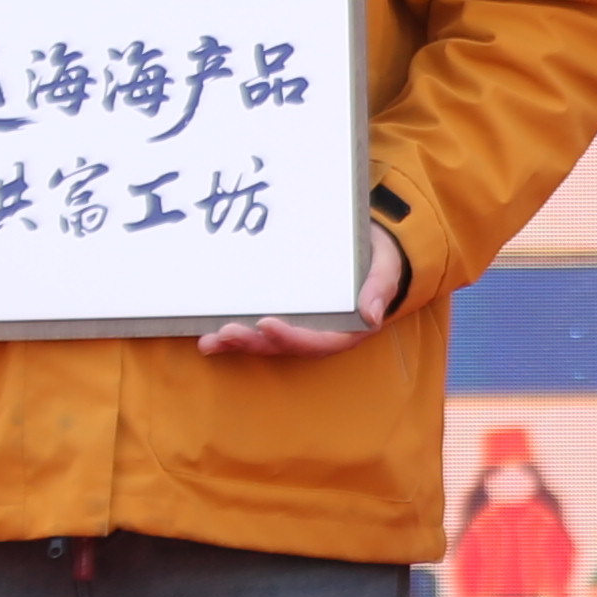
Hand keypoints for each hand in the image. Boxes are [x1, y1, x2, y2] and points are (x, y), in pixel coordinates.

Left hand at [197, 222, 405, 359]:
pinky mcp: (285, 318)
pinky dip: (236, 336)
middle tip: (226, 333)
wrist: (370, 249)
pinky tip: (210, 336)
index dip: (291, 338)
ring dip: (238, 344)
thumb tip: (371, 315)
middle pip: (285, 347)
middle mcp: (320, 334)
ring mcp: (301, 328)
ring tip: (210, 341)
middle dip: (254, 343)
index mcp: (346, 329)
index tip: (266, 324)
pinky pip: (259, 331)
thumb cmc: (377, 258)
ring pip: (268, 344)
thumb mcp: (385, 268)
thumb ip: (379, 287)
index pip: (318, 342)